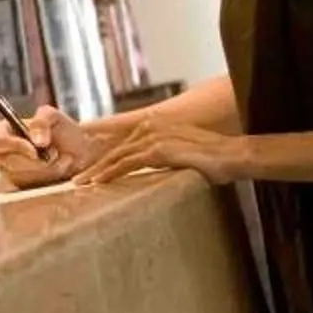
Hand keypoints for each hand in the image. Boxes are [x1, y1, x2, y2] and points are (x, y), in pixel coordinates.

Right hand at [0, 105, 89, 189]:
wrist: (81, 153)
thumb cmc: (65, 131)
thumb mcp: (54, 117)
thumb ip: (41, 121)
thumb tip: (36, 141)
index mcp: (3, 132)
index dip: (15, 146)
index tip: (35, 151)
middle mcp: (2, 153)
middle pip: (8, 163)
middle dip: (35, 163)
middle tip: (55, 155)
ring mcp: (10, 172)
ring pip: (21, 177)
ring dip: (46, 170)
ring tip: (62, 160)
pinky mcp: (21, 187)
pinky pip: (29, 188)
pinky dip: (47, 181)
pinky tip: (59, 172)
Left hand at [77, 115, 235, 187]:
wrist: (234, 155)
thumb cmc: (216, 161)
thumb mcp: (184, 157)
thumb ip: (167, 160)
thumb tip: (157, 174)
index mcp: (156, 127)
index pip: (125, 145)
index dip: (106, 159)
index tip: (91, 171)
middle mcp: (151, 128)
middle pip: (115, 150)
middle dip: (95, 165)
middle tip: (78, 179)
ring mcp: (154, 137)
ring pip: (116, 157)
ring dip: (97, 171)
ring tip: (81, 184)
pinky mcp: (158, 150)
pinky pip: (127, 163)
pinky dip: (110, 173)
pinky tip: (98, 183)